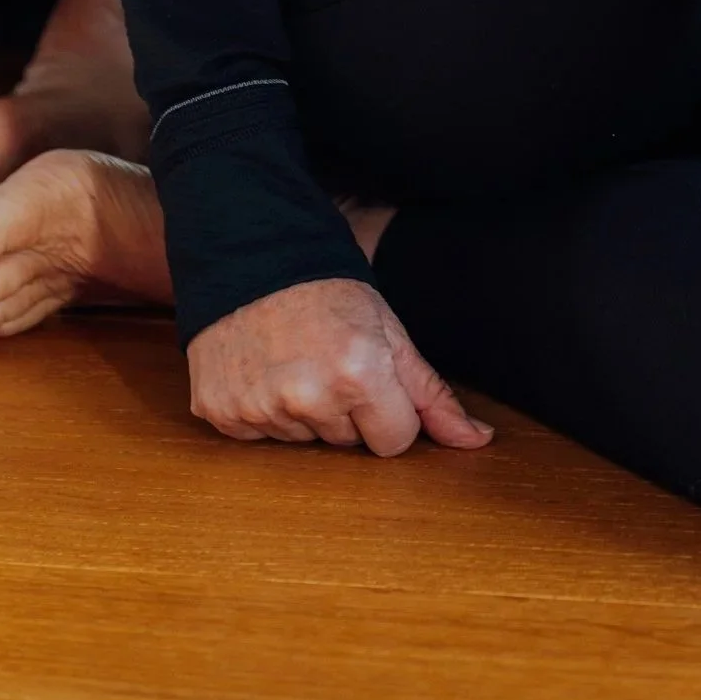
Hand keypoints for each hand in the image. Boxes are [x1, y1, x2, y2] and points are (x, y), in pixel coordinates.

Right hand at [185, 278, 494, 456]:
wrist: (252, 254)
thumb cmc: (329, 292)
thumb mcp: (389, 332)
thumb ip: (432, 394)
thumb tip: (478, 442)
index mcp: (360, 374)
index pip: (395, 442)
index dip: (388, 411)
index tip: (370, 377)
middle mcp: (308, 396)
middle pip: (347, 445)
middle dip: (345, 412)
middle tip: (327, 361)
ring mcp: (260, 408)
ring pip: (303, 442)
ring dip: (303, 413)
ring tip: (292, 361)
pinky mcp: (222, 413)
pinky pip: (259, 438)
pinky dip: (262, 412)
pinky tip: (262, 370)